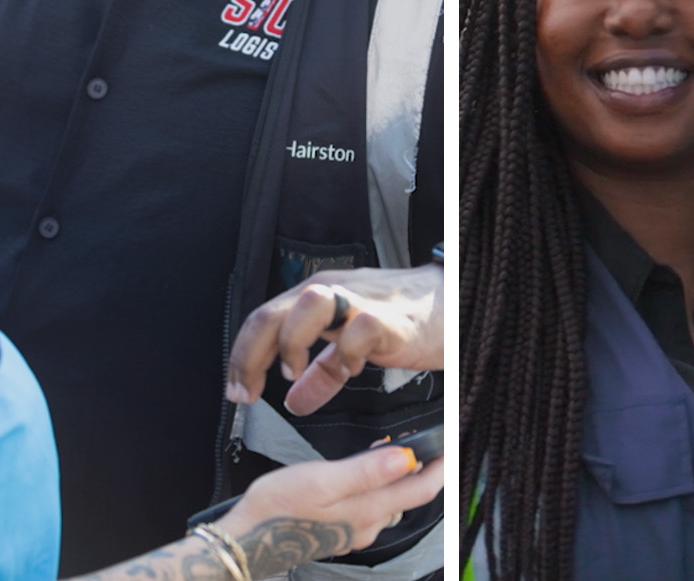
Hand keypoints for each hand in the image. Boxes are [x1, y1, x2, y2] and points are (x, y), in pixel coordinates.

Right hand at [213, 444, 444, 570]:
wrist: (243, 539)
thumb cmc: (276, 509)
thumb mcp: (322, 480)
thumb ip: (367, 471)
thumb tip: (407, 458)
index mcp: (368, 511)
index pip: (422, 489)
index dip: (441, 465)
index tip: (450, 442)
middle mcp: (367, 526)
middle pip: (408, 496)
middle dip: (420, 467)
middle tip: (420, 438)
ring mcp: (353, 532)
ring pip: (388, 501)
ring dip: (395, 476)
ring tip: (389, 448)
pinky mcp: (339, 532)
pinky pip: (369, 508)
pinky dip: (374, 488)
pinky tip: (359, 474)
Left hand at [226, 264, 442, 415]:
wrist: (455, 300)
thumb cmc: (408, 317)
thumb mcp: (355, 345)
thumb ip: (323, 372)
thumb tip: (294, 400)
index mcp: (320, 297)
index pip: (264, 319)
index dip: (242, 358)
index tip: (238, 392)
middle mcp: (333, 292)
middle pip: (271, 314)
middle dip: (249, 357)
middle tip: (246, 393)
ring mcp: (360, 302)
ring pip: (307, 306)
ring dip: (292, 343)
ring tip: (294, 373)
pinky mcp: (388, 319)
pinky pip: (357, 330)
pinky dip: (345, 355)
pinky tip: (350, 370)